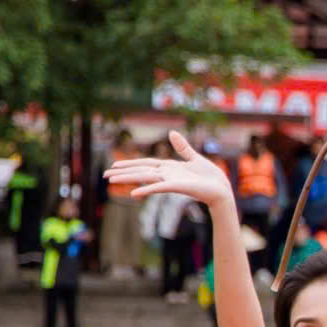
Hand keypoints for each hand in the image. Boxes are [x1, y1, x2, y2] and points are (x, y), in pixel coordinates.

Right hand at [104, 132, 232, 208]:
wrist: (221, 188)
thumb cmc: (210, 176)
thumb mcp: (194, 157)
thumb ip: (182, 147)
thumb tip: (171, 132)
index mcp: (169, 167)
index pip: (145, 164)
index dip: (130, 164)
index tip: (114, 166)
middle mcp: (166, 174)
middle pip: (140, 172)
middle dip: (123, 173)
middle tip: (105, 177)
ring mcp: (170, 181)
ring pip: (144, 178)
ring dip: (128, 180)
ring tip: (111, 182)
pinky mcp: (176, 187)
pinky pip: (158, 188)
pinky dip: (146, 189)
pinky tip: (133, 194)